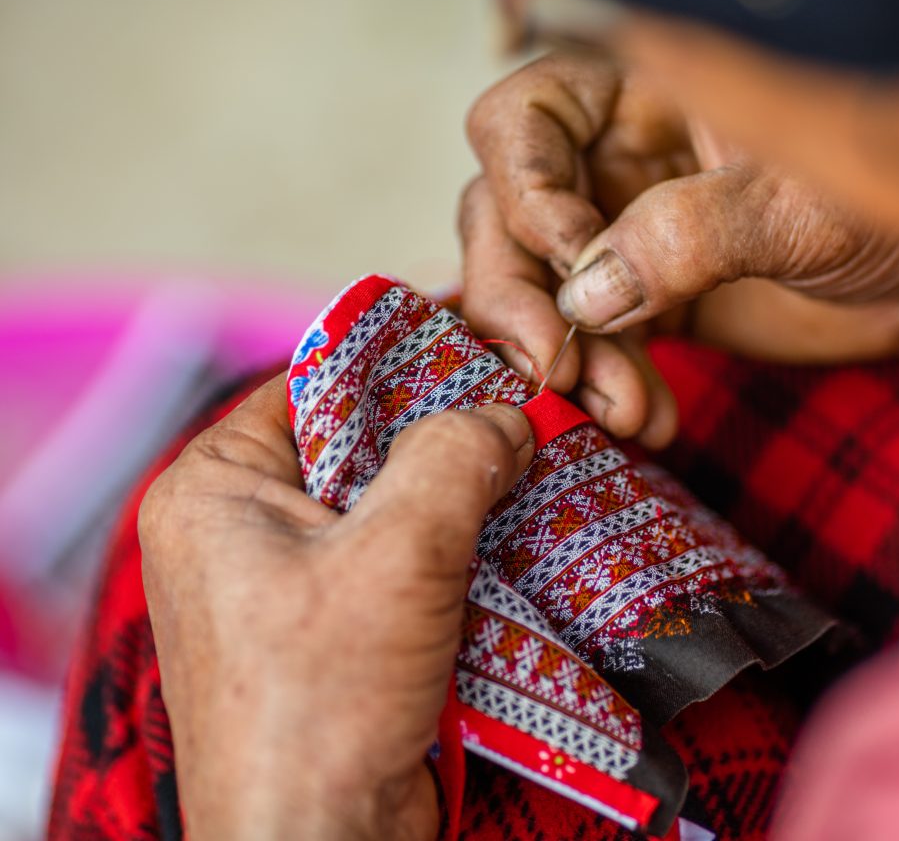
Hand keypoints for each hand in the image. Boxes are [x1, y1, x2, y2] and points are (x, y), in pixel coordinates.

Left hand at [139, 376, 533, 840]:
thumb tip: (506, 414)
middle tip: (520, 408)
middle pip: (358, 444)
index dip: (400, 363)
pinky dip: (452, 548)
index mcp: (214, 487)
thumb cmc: (323, 704)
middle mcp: (239, 527)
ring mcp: (284, 581)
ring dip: (456, 496)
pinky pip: (397, 559)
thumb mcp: (396, 555)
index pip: (314, 384)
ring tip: (529, 465)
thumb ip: (453, 459)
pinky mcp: (329, 628)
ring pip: (387, 503)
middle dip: (441, 435)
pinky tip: (511, 535)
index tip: (480, 349)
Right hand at [461, 51, 898, 441]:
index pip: (523, 115)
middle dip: (518, 295)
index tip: (578, 262)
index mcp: (643, 89)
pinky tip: (642, 415)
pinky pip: (580, 337)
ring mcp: (616, 228)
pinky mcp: (634, 296)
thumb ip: (688, 232)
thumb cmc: (892, 201)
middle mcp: (612, 154)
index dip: (526, 189)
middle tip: (552, 365)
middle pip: (500, 209)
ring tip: (619, 408)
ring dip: (557, 353)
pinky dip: (598, 382)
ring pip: (530, 282)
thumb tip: (584, 293)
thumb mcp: (797, 202)